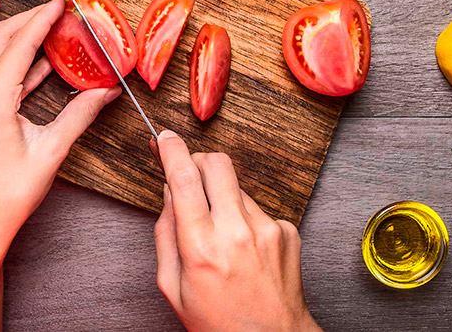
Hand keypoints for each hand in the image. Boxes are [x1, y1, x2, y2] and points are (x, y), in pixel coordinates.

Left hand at [0, 0, 119, 253]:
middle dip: (29, 19)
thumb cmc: (9, 195)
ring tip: (52, 30)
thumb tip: (107, 92)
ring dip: (20, 38)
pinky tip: (41, 62)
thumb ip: (80, 115)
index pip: (19, 44)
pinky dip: (14, 60)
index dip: (42, 20)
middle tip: (58, 10)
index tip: (61, 3)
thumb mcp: (51, 152)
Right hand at [153, 130, 320, 331]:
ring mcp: (267, 229)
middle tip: (190, 178)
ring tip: (222, 234)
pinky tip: (245, 248)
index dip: (171, 150)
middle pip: (216, 163)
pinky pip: (258, 207)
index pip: (184, 179)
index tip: (164, 137)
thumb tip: (169, 191)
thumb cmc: (218, 322)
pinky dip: (246, 218)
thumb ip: (165, 233)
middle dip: (198, 162)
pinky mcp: (287, 231)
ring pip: (237, 185)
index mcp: (202, 247)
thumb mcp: (173, 285)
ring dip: (223, 196)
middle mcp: (237, 232)